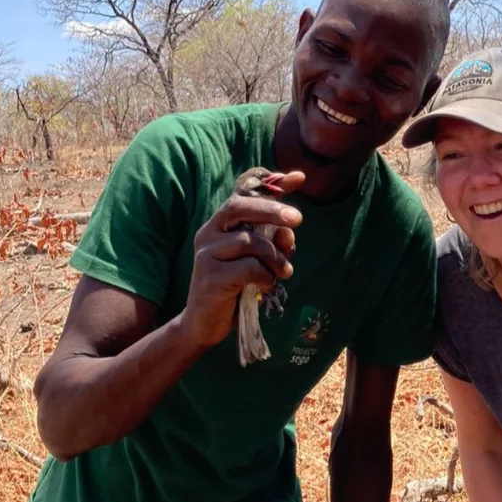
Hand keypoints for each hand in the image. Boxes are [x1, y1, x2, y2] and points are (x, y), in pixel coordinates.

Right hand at [179, 171, 303, 348]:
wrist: (204, 324)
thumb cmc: (234, 288)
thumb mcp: (257, 261)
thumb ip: (273, 243)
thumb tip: (290, 232)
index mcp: (220, 225)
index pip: (242, 193)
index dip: (270, 183)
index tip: (297, 177)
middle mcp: (208, 233)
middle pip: (240, 207)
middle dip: (272, 210)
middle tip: (298, 220)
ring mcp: (206, 255)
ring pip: (250, 241)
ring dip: (275, 257)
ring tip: (284, 272)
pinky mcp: (210, 278)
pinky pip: (248, 268)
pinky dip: (265, 276)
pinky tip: (265, 286)